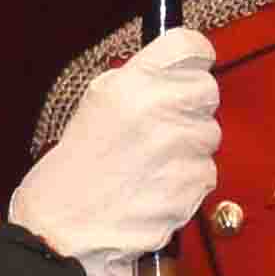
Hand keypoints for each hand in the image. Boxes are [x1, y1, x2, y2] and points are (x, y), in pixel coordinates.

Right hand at [20, 38, 226, 265]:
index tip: (191, 66)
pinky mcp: (192, 185)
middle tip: (165, 122)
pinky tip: (157, 184)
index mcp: (130, 85)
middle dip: (191, 104)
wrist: (64, 229)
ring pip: (210, 133)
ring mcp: (179, 149)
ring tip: (152, 161)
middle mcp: (159, 111)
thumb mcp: (96, 104)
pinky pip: (206, 171)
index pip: (190, 46)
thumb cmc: (74, 170)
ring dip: (189, 145)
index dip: (194, 57)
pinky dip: (188, 179)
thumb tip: (177, 69)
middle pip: (207, 89)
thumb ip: (140, 81)